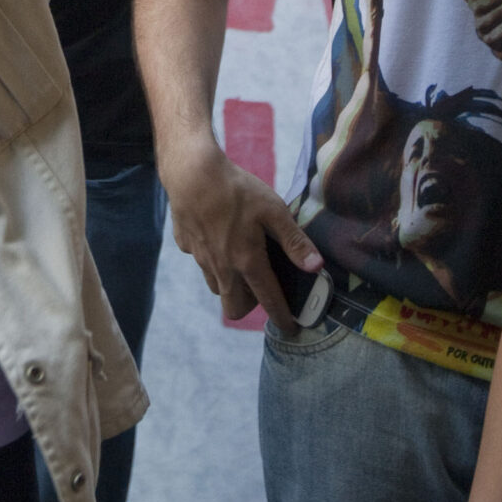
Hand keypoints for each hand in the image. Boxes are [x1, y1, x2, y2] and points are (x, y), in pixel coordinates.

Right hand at [160, 140, 318, 330]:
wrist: (190, 173)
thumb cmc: (236, 189)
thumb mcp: (272, 210)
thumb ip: (294, 241)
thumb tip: (316, 267)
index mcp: (247, 261)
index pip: (268, 300)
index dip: (281, 317)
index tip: (290, 328)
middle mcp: (221, 267)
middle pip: (234, 307)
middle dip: (250, 305)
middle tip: (261, 286)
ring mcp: (200, 258)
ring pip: (216, 287)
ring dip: (230, 284)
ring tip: (240, 260)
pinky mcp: (185, 245)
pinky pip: (200, 262)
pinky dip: (211, 258)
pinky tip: (217, 235)